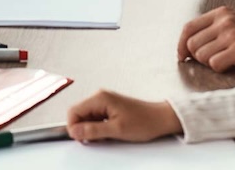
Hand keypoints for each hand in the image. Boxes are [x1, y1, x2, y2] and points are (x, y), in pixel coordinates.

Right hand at [66, 91, 181, 142]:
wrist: (161, 119)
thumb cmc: (144, 121)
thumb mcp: (116, 130)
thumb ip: (93, 131)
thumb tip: (75, 131)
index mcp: (100, 98)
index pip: (73, 111)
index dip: (73, 127)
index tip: (81, 138)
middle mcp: (100, 97)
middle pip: (79, 114)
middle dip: (83, 129)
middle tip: (96, 139)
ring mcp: (104, 101)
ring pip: (87, 117)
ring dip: (92, 129)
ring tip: (107, 135)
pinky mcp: (109, 107)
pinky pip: (95, 118)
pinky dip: (98, 127)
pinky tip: (110, 132)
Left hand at [177, 6, 234, 71]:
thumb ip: (213, 30)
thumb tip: (187, 48)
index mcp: (220, 13)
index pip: (188, 28)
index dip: (180, 44)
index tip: (181, 56)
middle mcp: (224, 21)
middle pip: (192, 44)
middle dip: (198, 57)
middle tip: (213, 60)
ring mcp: (232, 34)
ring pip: (202, 56)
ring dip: (211, 63)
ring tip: (227, 60)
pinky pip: (215, 64)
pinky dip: (221, 69)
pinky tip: (234, 64)